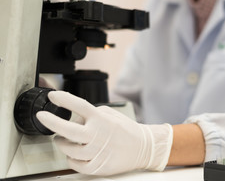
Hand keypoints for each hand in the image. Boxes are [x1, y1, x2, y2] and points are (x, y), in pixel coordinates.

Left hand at [36, 91, 172, 175]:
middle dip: (51, 122)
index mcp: (101, 119)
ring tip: (64, 139)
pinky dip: (71, 158)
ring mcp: (96, 152)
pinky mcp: (97, 166)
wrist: (142, 148)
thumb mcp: (110, 114)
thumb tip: (73, 116)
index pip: (78, 105)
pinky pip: (75, 163)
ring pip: (68, 149)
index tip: (52, 96)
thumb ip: (91, 114)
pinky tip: (75, 153)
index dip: (63, 99)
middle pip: (67, 129)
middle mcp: (97, 135)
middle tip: (43, 117)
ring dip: (62, 142)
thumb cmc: (126, 130)